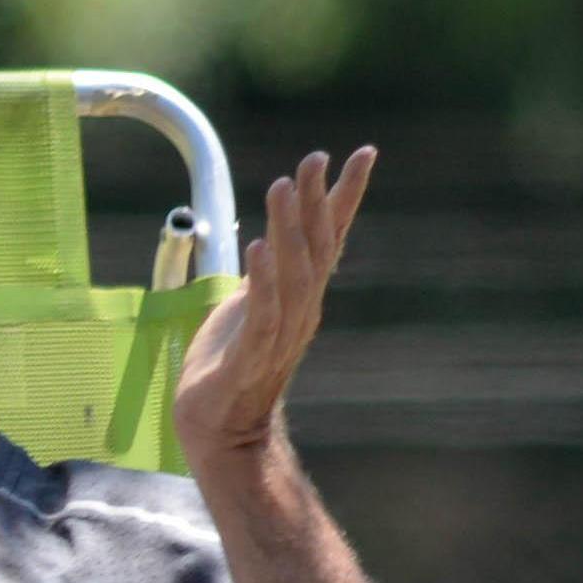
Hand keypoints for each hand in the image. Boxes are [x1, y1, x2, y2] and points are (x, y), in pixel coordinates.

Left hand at [174, 146, 374, 461]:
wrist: (219, 430)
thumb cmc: (230, 366)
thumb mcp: (247, 305)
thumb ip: (264, 273)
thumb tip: (271, 235)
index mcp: (301, 295)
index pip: (329, 237)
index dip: (345, 195)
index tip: (363, 153)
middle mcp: (300, 311)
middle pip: (314, 248)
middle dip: (315, 201)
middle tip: (315, 159)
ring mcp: (279, 335)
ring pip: (292, 275)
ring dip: (288, 230)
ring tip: (283, 188)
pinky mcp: (250, 359)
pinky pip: (262, 315)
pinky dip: (264, 282)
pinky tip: (260, 249)